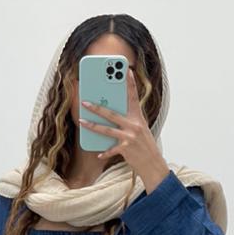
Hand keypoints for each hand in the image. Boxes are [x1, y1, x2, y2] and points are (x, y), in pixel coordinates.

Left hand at [79, 66, 167, 184]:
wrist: (152, 163)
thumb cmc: (144, 145)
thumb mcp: (140, 129)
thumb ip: (128, 120)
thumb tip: (110, 114)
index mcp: (138, 117)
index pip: (134, 97)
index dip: (130, 83)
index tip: (126, 71)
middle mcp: (134, 125)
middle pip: (112, 114)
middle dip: (97, 107)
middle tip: (84, 102)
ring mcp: (129, 137)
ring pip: (106, 130)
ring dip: (92, 126)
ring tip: (81, 121)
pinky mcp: (126, 149)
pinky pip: (111, 149)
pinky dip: (105, 152)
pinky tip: (98, 153)